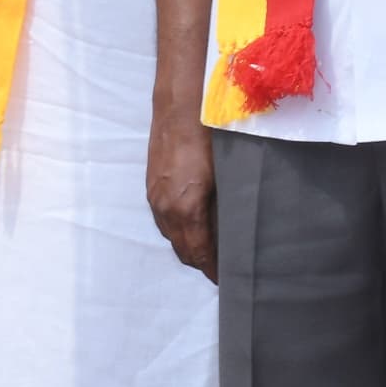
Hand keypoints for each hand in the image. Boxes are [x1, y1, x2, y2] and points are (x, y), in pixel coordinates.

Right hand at [146, 116, 216, 280]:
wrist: (180, 106)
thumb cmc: (210, 138)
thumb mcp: (226, 176)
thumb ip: (225, 207)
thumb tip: (234, 230)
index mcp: (187, 209)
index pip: (200, 252)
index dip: (213, 269)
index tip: (226, 280)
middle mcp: (167, 209)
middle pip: (183, 250)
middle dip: (201, 262)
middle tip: (221, 267)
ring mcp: (155, 198)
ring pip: (171, 236)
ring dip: (188, 246)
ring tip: (209, 248)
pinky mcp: (151, 187)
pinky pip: (163, 220)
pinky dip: (177, 230)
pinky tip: (192, 224)